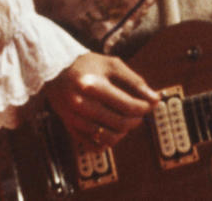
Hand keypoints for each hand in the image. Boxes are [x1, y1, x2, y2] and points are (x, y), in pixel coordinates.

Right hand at [44, 52, 160, 148]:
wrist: (56, 72)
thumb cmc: (88, 66)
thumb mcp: (112, 65)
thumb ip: (135, 81)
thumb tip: (155, 99)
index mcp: (92, 85)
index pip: (127, 105)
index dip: (144, 107)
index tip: (150, 103)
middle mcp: (80, 104)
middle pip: (120, 123)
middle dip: (136, 120)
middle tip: (140, 112)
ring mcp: (74, 119)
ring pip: (108, 137)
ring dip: (124, 131)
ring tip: (128, 120)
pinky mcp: (70, 128)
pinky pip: (94, 145)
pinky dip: (108, 142)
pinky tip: (113, 129)